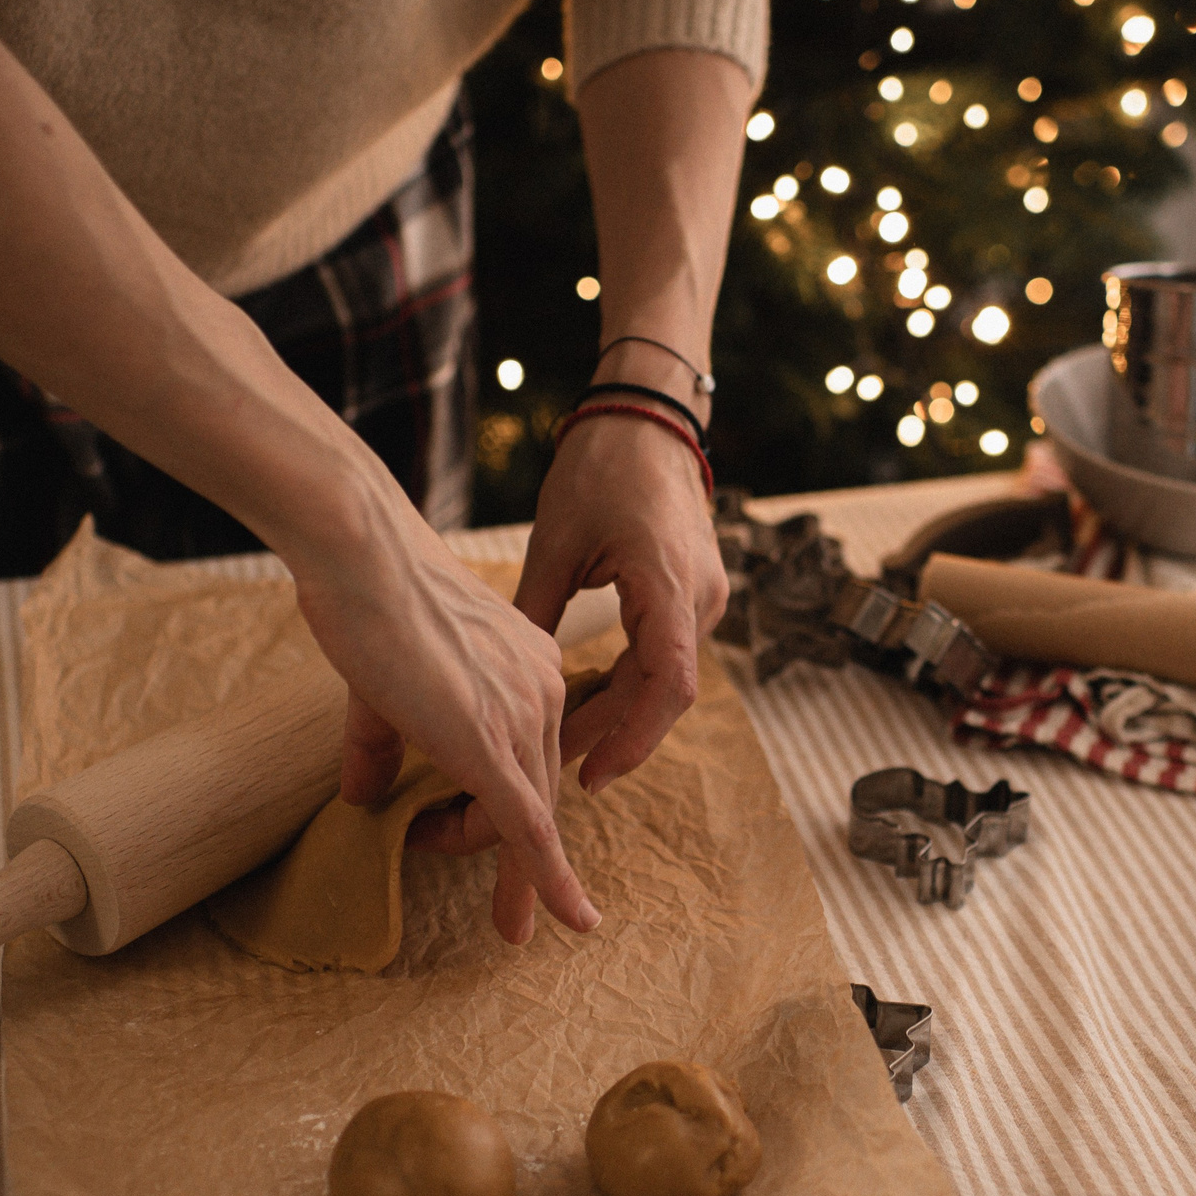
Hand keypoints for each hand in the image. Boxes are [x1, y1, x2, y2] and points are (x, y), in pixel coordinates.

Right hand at [281, 473, 599, 945]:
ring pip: (523, 817)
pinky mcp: (490, 743)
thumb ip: (380, 744)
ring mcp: (524, 715)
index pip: (527, 756)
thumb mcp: (380, 684)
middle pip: (533, 791)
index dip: (487, 800)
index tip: (442, 823)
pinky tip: (568, 920)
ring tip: (419, 842)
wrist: (362, 556)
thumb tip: (363, 798)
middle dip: (492, 839)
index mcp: (531, 667)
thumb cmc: (364, 598)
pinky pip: (531, 828)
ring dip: (480, 852)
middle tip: (433, 848)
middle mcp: (543, 690)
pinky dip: (549, 880)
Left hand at [406, 404, 722, 864]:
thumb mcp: (556, 544)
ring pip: (660, 679)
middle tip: (550, 774)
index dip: (630, 741)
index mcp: (670, 586)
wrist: (645, 418)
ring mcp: (703, 599)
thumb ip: (534, 615)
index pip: (667, 687)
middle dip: (607, 736)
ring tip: (554, 745)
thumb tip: (492, 685)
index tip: (588, 778)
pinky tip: (579, 699)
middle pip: (661, 694)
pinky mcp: (691, 596)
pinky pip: (660, 654)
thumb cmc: (600, 468)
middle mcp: (700, 600)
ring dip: (612, 710)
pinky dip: (623, 681)